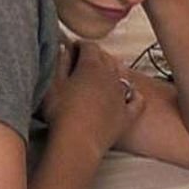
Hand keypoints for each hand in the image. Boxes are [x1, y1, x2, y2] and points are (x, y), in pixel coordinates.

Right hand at [42, 41, 142, 158]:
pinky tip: (128, 95)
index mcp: (91, 66)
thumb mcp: (52, 84)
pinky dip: (133, 95)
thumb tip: (64, 49)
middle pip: (107, 58)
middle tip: (83, 61)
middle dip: (96, 56)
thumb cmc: (61, 113)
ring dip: (114, 71)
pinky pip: (137, 100)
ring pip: (123, 75)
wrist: (77, 143)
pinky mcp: (127, 115)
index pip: (89, 46)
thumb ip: (58, 63)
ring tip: (103, 75)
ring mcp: (121, 96)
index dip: (79, 45)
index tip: (71, 50)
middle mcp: (111, 77)